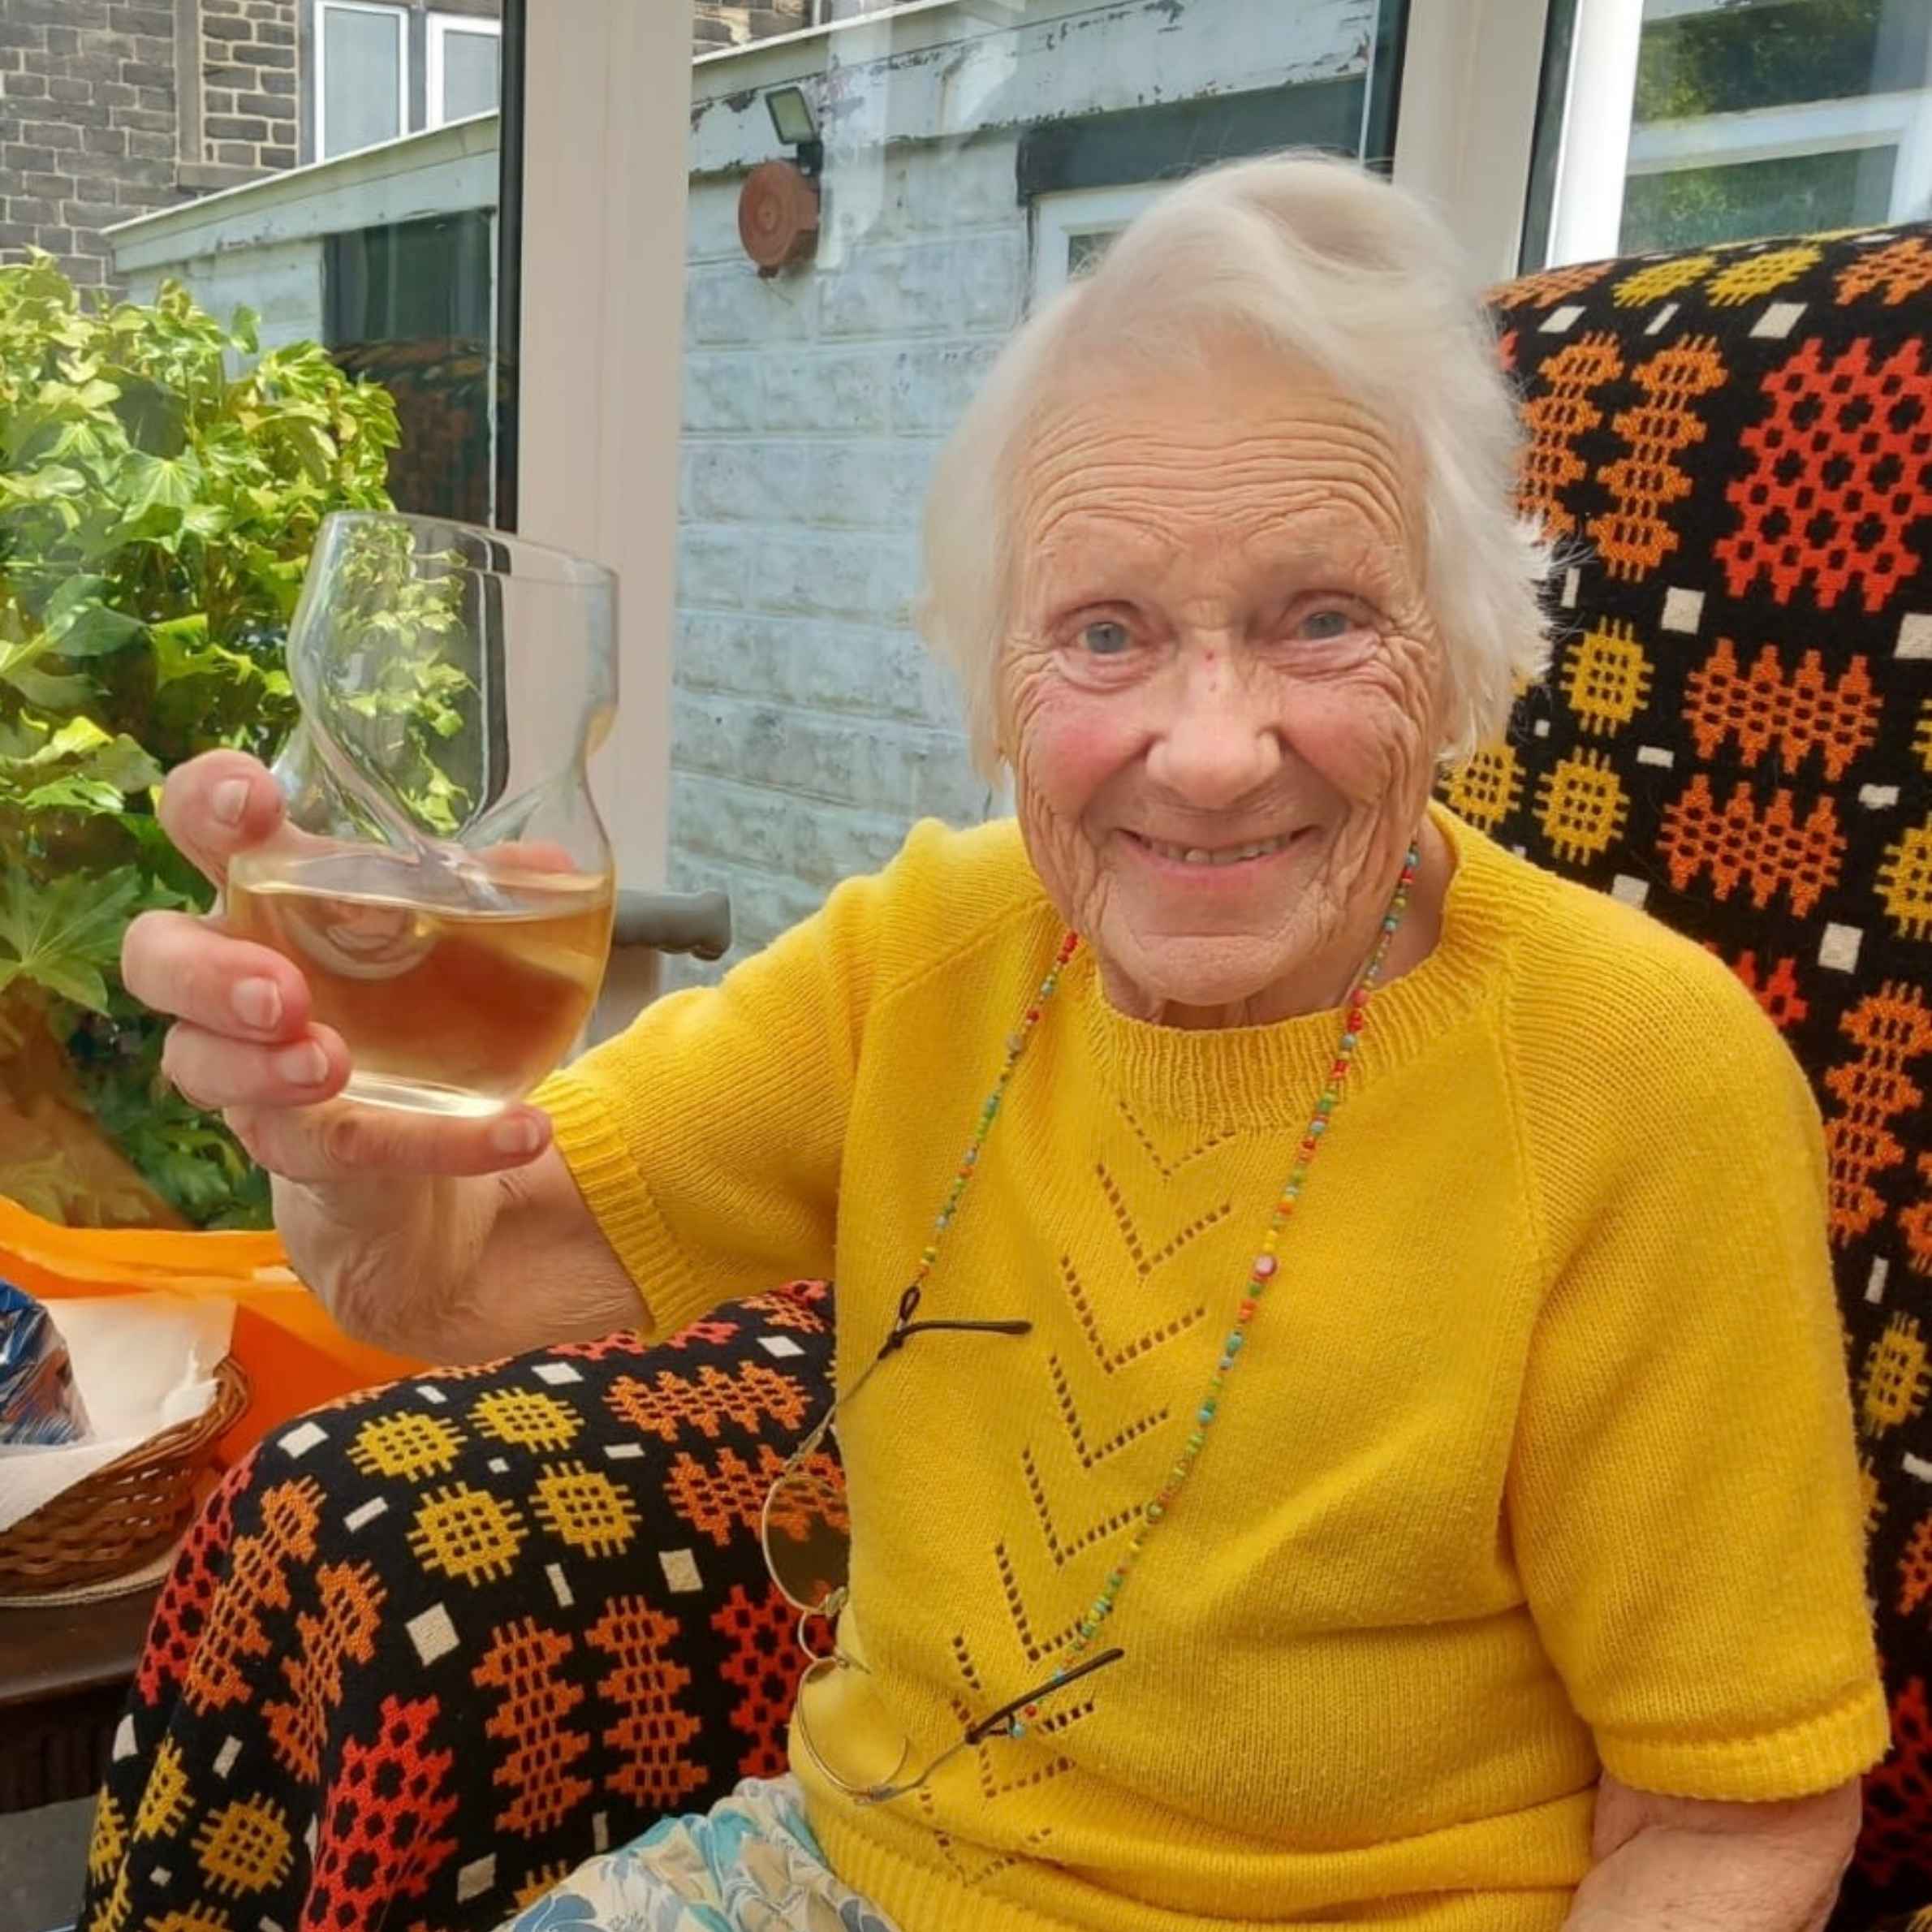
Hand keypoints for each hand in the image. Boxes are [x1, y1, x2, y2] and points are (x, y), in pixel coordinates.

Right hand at [121, 750, 553, 1183]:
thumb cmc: (413, 1003)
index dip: (206, 805)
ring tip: (331, 1063)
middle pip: (156, 959)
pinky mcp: (299, 1151)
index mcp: (266, 898)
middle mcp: (231, 980)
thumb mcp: (458, 937)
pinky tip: (514, 1129)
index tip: (255, 802)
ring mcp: (249, 1071)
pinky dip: (436, 1142)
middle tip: (279, 990)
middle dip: (206, 971)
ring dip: (264, 1067)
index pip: (200, 829)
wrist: (433, 1142)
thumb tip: (545, 864)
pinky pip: (340, 1148)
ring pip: (205, 1067)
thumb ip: (491, 895)